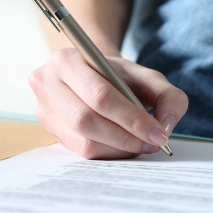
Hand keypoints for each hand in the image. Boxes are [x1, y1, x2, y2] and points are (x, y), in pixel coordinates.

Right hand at [29, 48, 187, 158]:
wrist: (96, 76)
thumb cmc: (122, 77)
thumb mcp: (150, 78)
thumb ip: (169, 97)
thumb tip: (166, 126)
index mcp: (67, 60)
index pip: (101, 95)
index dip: (132, 118)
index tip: (158, 133)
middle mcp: (47, 83)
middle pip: (87, 120)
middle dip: (126, 136)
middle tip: (153, 143)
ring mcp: (43, 109)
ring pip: (83, 140)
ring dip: (119, 148)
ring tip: (143, 145)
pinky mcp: (49, 131)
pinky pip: (80, 151)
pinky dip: (109, 153)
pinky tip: (126, 147)